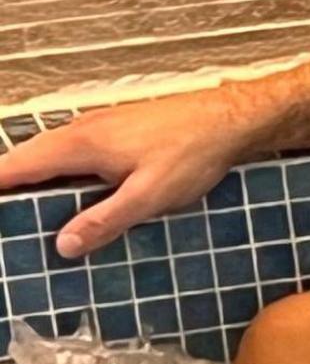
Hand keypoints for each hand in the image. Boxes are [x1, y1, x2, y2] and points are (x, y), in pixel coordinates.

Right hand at [0, 90, 256, 257]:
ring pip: (50, 154)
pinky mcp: (116, 130)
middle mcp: (80, 131)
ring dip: (34, 180)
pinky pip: (72, 152)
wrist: (233, 117)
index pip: (14, 166)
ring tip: (29, 214)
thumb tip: (63, 245)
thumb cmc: (193, 154)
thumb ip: (105, 220)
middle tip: (11, 224)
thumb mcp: (149, 196)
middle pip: (26, 159)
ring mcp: (98, 127)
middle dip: (8, 187)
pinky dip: (59, 172)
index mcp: (78, 145)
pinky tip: (72, 194)